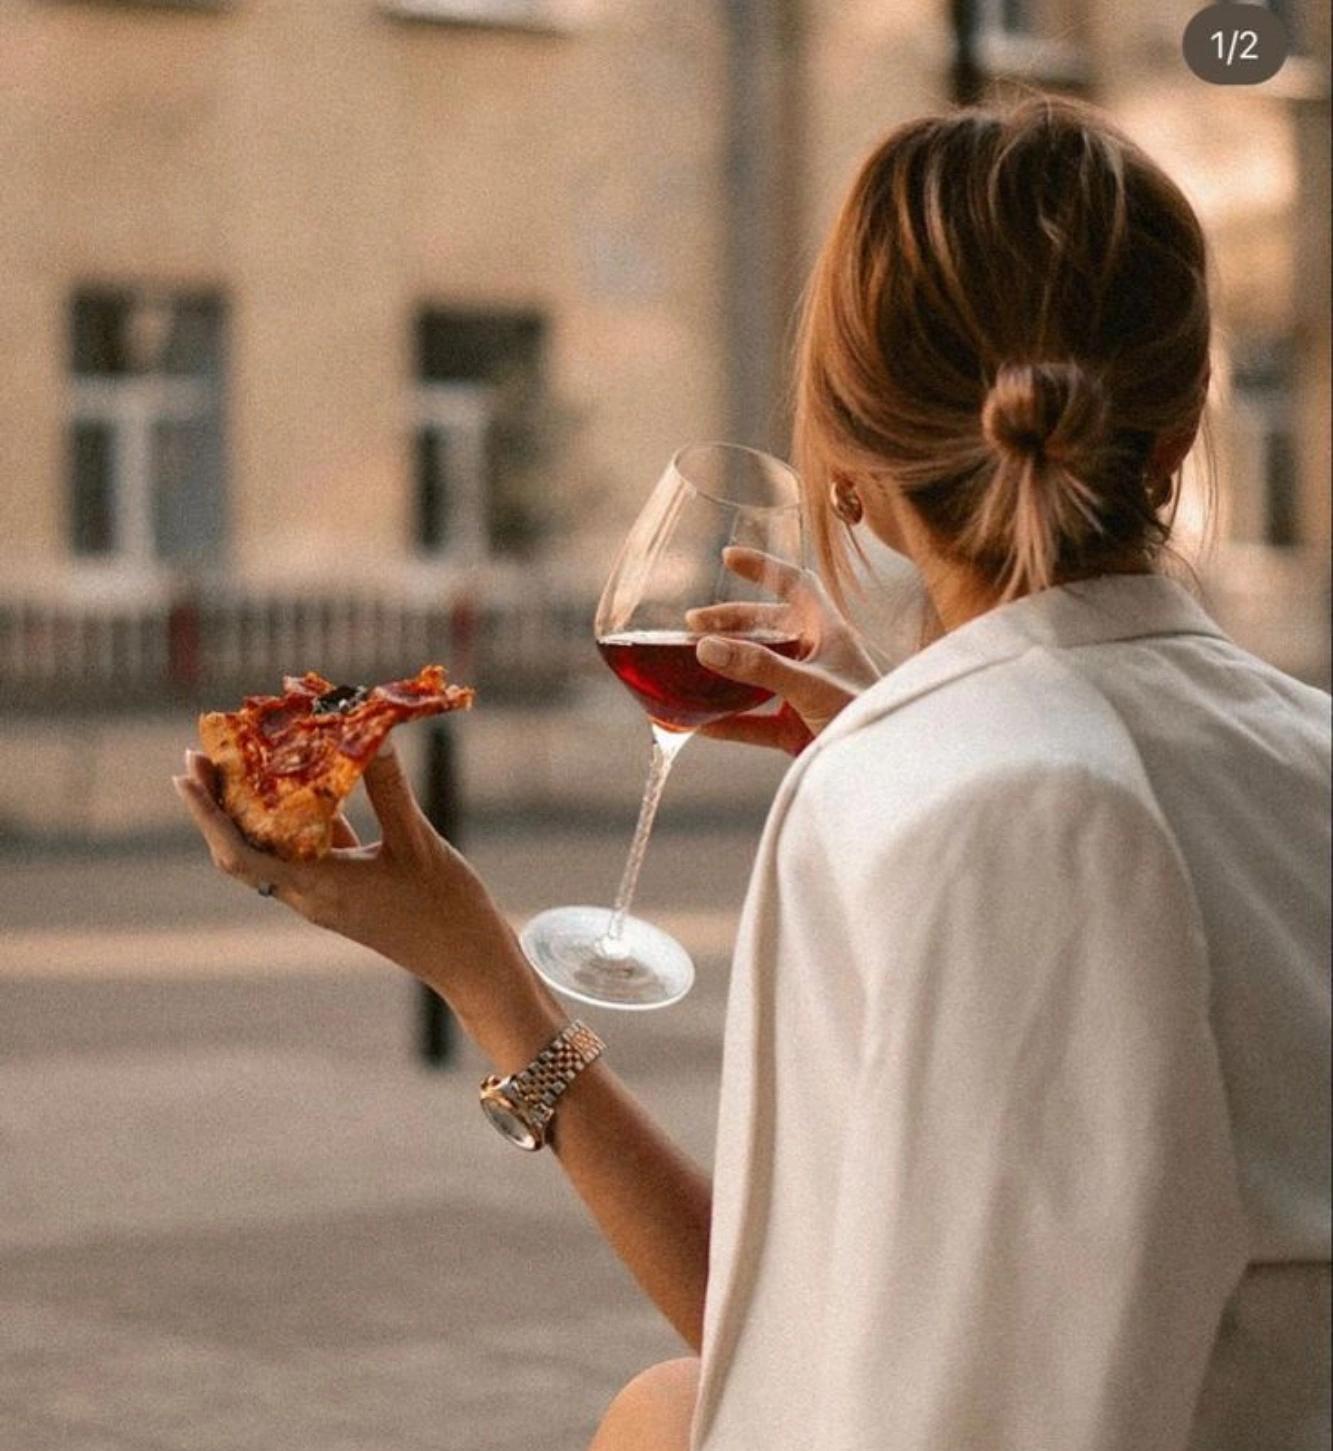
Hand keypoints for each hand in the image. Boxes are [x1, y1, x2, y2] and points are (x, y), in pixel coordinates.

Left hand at [171, 744, 530, 1020]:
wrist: (468, 961)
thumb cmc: (446, 907)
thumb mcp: (419, 841)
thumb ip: (389, 788)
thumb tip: (370, 733)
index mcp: (319, 887)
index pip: (241, 855)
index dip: (208, 817)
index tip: (186, 777)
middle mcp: (310, 895)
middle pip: (243, 851)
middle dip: (216, 806)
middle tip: (200, 756)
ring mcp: (324, 896)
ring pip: (270, 851)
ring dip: (248, 811)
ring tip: (237, 764)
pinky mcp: (342, 892)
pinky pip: (304, 853)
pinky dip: (292, 819)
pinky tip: (298, 786)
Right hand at [686, 547, 881, 754]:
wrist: (887, 767)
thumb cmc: (866, 716)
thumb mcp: (810, 685)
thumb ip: (759, 666)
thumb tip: (706, 647)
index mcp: (828, 632)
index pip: (795, 584)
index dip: (763, 567)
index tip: (728, 558)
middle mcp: (817, 657)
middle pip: (767, 628)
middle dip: (729, 623)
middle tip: (692, 625)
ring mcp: (806, 693)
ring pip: (757, 673)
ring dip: (725, 669)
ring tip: (689, 665)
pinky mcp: (798, 729)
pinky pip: (756, 722)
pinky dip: (729, 722)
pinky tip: (699, 724)